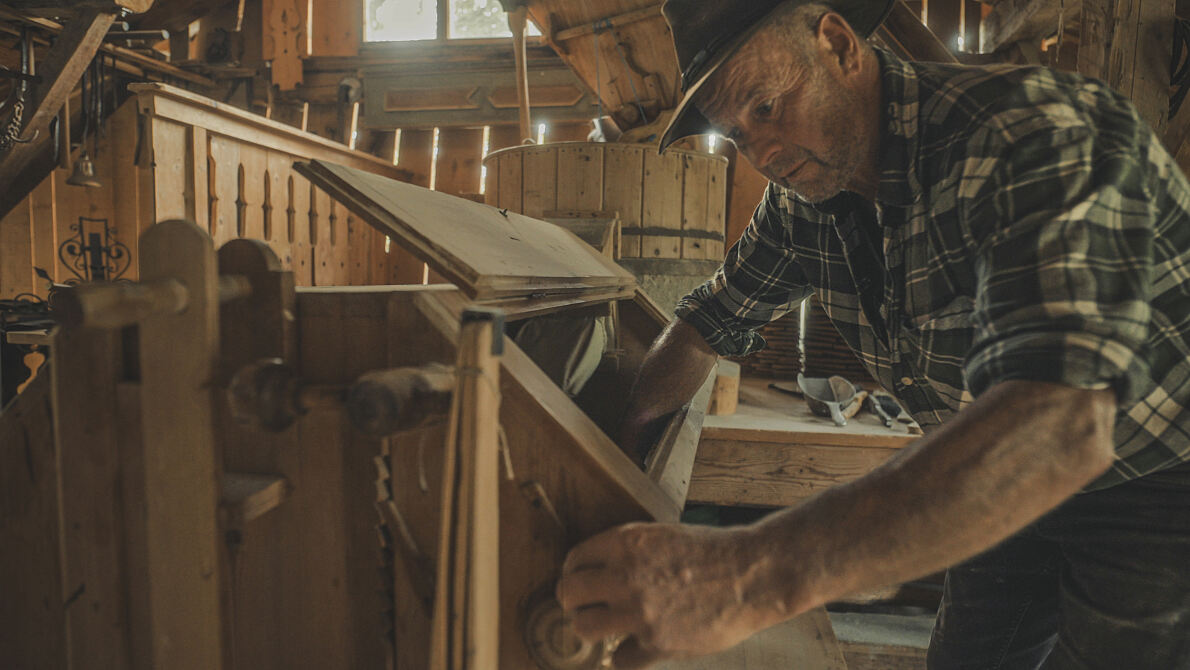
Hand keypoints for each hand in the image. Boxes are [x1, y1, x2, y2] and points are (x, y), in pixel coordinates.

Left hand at [556, 522, 782, 668]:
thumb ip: (628, 552)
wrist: (752, 575)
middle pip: (570, 594)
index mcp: (626, 543)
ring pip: (585, 627)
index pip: (575, 560)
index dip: (573, 572)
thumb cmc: (712, 552)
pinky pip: (620, 660)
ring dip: (591, 627)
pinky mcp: (657, 643)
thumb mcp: (663, 536)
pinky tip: (632, 649)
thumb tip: (596, 570)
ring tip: (604, 626)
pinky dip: (624, 657)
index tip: (577, 580)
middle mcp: (626, 576)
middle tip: (582, 605)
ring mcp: (640, 612)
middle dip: (573, 601)